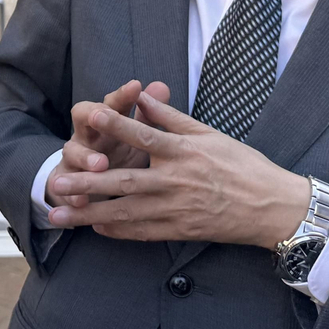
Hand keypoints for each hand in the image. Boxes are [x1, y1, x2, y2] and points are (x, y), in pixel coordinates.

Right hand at [45, 80, 169, 207]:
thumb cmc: (117, 151)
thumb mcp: (134, 135)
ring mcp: (74, 157)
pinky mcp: (65, 181)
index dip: (122, 94)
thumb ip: (146, 113)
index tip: (136, 86)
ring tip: (100, 164)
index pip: (112, 101)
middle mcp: (87, 134)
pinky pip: (65, 186)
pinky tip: (81, 201)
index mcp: (106, 121)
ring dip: (84, 156)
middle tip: (100, 115)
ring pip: (72, 150)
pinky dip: (73, 194)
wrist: (87, 182)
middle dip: (91, 114)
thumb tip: (161, 86)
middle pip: (82, 115)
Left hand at [45, 90, 309, 247]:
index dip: (115, 123)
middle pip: (124, 181)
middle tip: (55, 183)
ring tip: (59, 215)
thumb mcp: (210, 134)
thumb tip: (145, 95)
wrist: (273, 207)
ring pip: (125, 213)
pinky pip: (141, 232)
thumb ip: (172, 117)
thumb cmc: (242, 165)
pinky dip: (116, 231)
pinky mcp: (179, 230)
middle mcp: (176, 181)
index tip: (88, 114)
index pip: (143, 135)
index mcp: (183, 152)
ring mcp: (176, 209)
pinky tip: (93, 228)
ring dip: (89, 214)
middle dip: (86, 183)